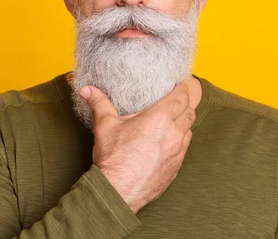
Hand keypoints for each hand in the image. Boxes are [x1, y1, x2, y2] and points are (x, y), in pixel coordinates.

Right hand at [78, 81, 195, 213]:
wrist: (118, 192)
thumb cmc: (113, 158)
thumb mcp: (105, 126)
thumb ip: (99, 103)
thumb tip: (87, 89)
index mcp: (159, 119)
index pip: (181, 97)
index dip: (183, 89)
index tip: (181, 85)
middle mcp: (173, 134)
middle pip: (190, 112)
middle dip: (186, 104)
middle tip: (179, 100)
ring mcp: (177, 152)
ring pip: (189, 130)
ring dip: (184, 123)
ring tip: (174, 120)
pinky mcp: (176, 167)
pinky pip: (185, 148)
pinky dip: (181, 141)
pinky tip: (170, 142)